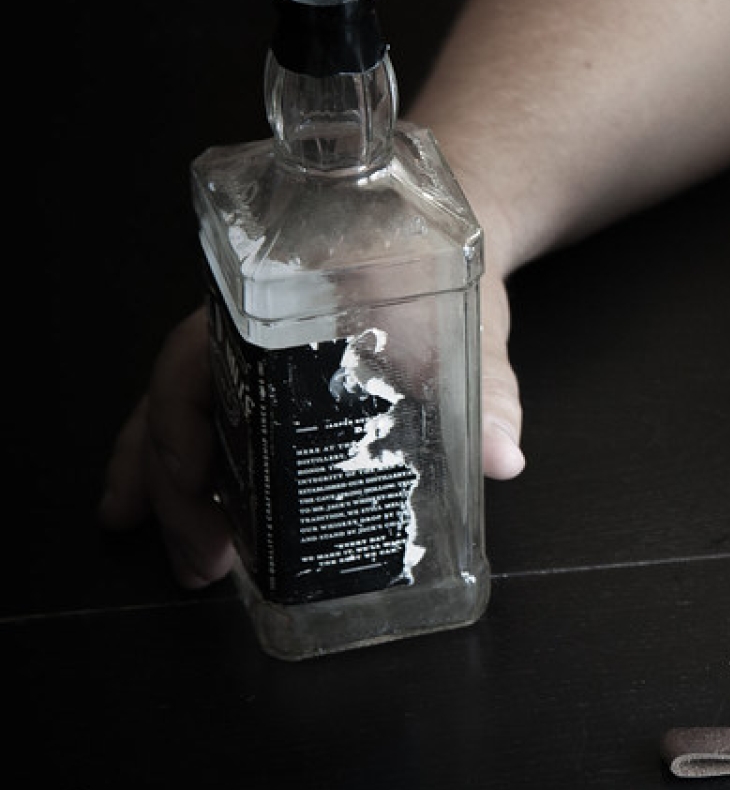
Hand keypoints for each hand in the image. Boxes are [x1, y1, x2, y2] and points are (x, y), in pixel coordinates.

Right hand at [99, 276, 526, 588]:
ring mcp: (244, 349)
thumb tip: (503, 457)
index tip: (195, 485)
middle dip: (172, 486)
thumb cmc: (433, 261)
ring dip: (166, 488)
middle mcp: (242, 323)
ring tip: (185, 560)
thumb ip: (488, 389)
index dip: (184, 427)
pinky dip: (190, 471)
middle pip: (177, 401)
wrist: (431, 229)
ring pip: (179, 414)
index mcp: (276, 299)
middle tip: (198, 560)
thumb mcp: (467, 323)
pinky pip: (208, 418)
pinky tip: (190, 521)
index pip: (199, 359)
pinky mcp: (261, 374)